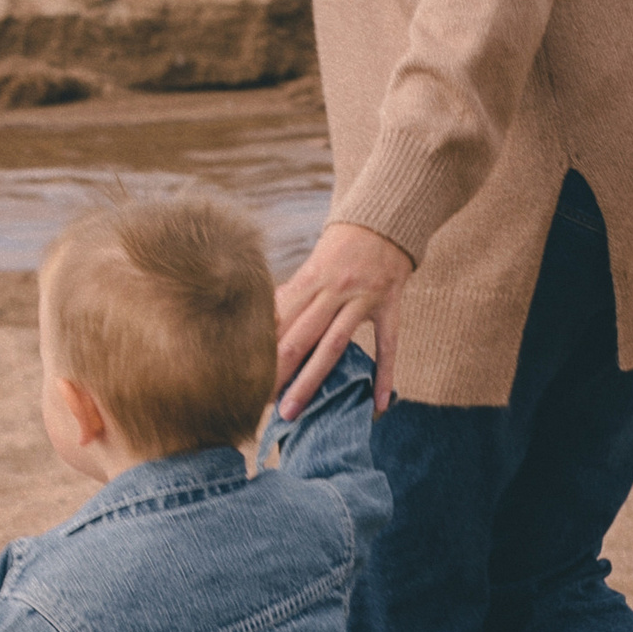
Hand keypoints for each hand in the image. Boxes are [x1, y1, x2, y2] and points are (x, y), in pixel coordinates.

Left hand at [275, 218, 411, 416]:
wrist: (384, 220)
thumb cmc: (342, 245)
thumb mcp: (313, 264)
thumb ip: (292, 294)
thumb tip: (264, 323)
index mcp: (309, 280)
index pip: (278, 323)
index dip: (260, 351)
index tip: (244, 379)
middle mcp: (333, 290)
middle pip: (298, 337)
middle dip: (276, 373)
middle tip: (257, 405)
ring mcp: (362, 298)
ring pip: (333, 345)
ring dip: (311, 381)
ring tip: (292, 411)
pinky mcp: (389, 304)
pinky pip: (387, 345)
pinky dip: (384, 374)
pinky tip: (378, 404)